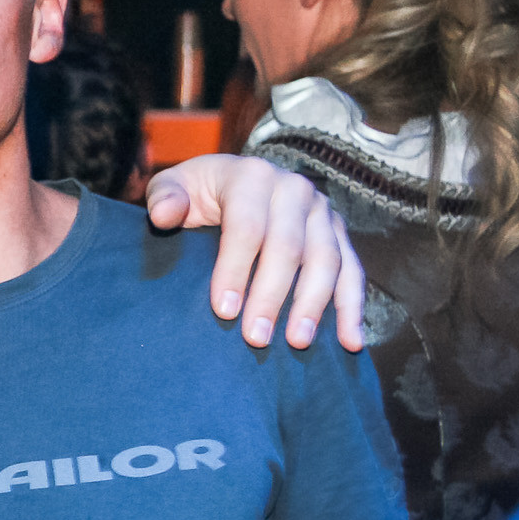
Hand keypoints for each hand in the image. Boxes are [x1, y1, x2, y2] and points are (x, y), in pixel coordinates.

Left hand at [146, 155, 364, 351]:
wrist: (235, 179)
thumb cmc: (198, 191)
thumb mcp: (173, 185)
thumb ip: (164, 196)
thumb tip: (165, 215)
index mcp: (251, 177)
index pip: (247, 227)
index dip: (235, 270)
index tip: (224, 311)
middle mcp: (293, 189)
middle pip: (288, 248)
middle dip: (272, 296)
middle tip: (256, 337)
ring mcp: (321, 211)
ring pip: (326, 261)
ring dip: (314, 305)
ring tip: (297, 342)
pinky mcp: (338, 232)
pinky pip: (353, 270)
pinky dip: (353, 307)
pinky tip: (350, 340)